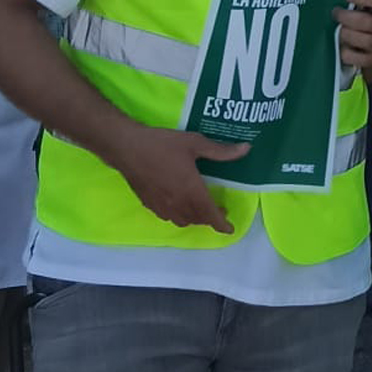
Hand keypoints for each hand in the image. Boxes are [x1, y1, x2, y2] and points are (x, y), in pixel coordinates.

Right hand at [105, 125, 249, 233]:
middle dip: (210, 219)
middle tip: (219, 211)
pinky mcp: (148, 203)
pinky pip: (168, 217)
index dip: (222, 224)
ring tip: (200, 208)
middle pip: (198, 220)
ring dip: (195, 219)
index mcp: (191, 192)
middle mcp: (177, 204)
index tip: (230, 229)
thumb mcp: (194, 143)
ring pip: (183, 221)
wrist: (126, 147)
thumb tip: (246, 149)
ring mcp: (161, 206)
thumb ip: (220, 151)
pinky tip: (178, 205)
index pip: (211, 215)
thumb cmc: (162, 144)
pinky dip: (179, 216)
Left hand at [332, 0, 371, 76]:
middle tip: (337, 13)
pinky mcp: (371, 60)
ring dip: (345, 34)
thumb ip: (364, 4)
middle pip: (364, 22)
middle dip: (345, 17)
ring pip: (360, 40)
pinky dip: (346, 53)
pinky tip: (344, 47)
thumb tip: (341, 2)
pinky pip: (355, 58)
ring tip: (340, 31)